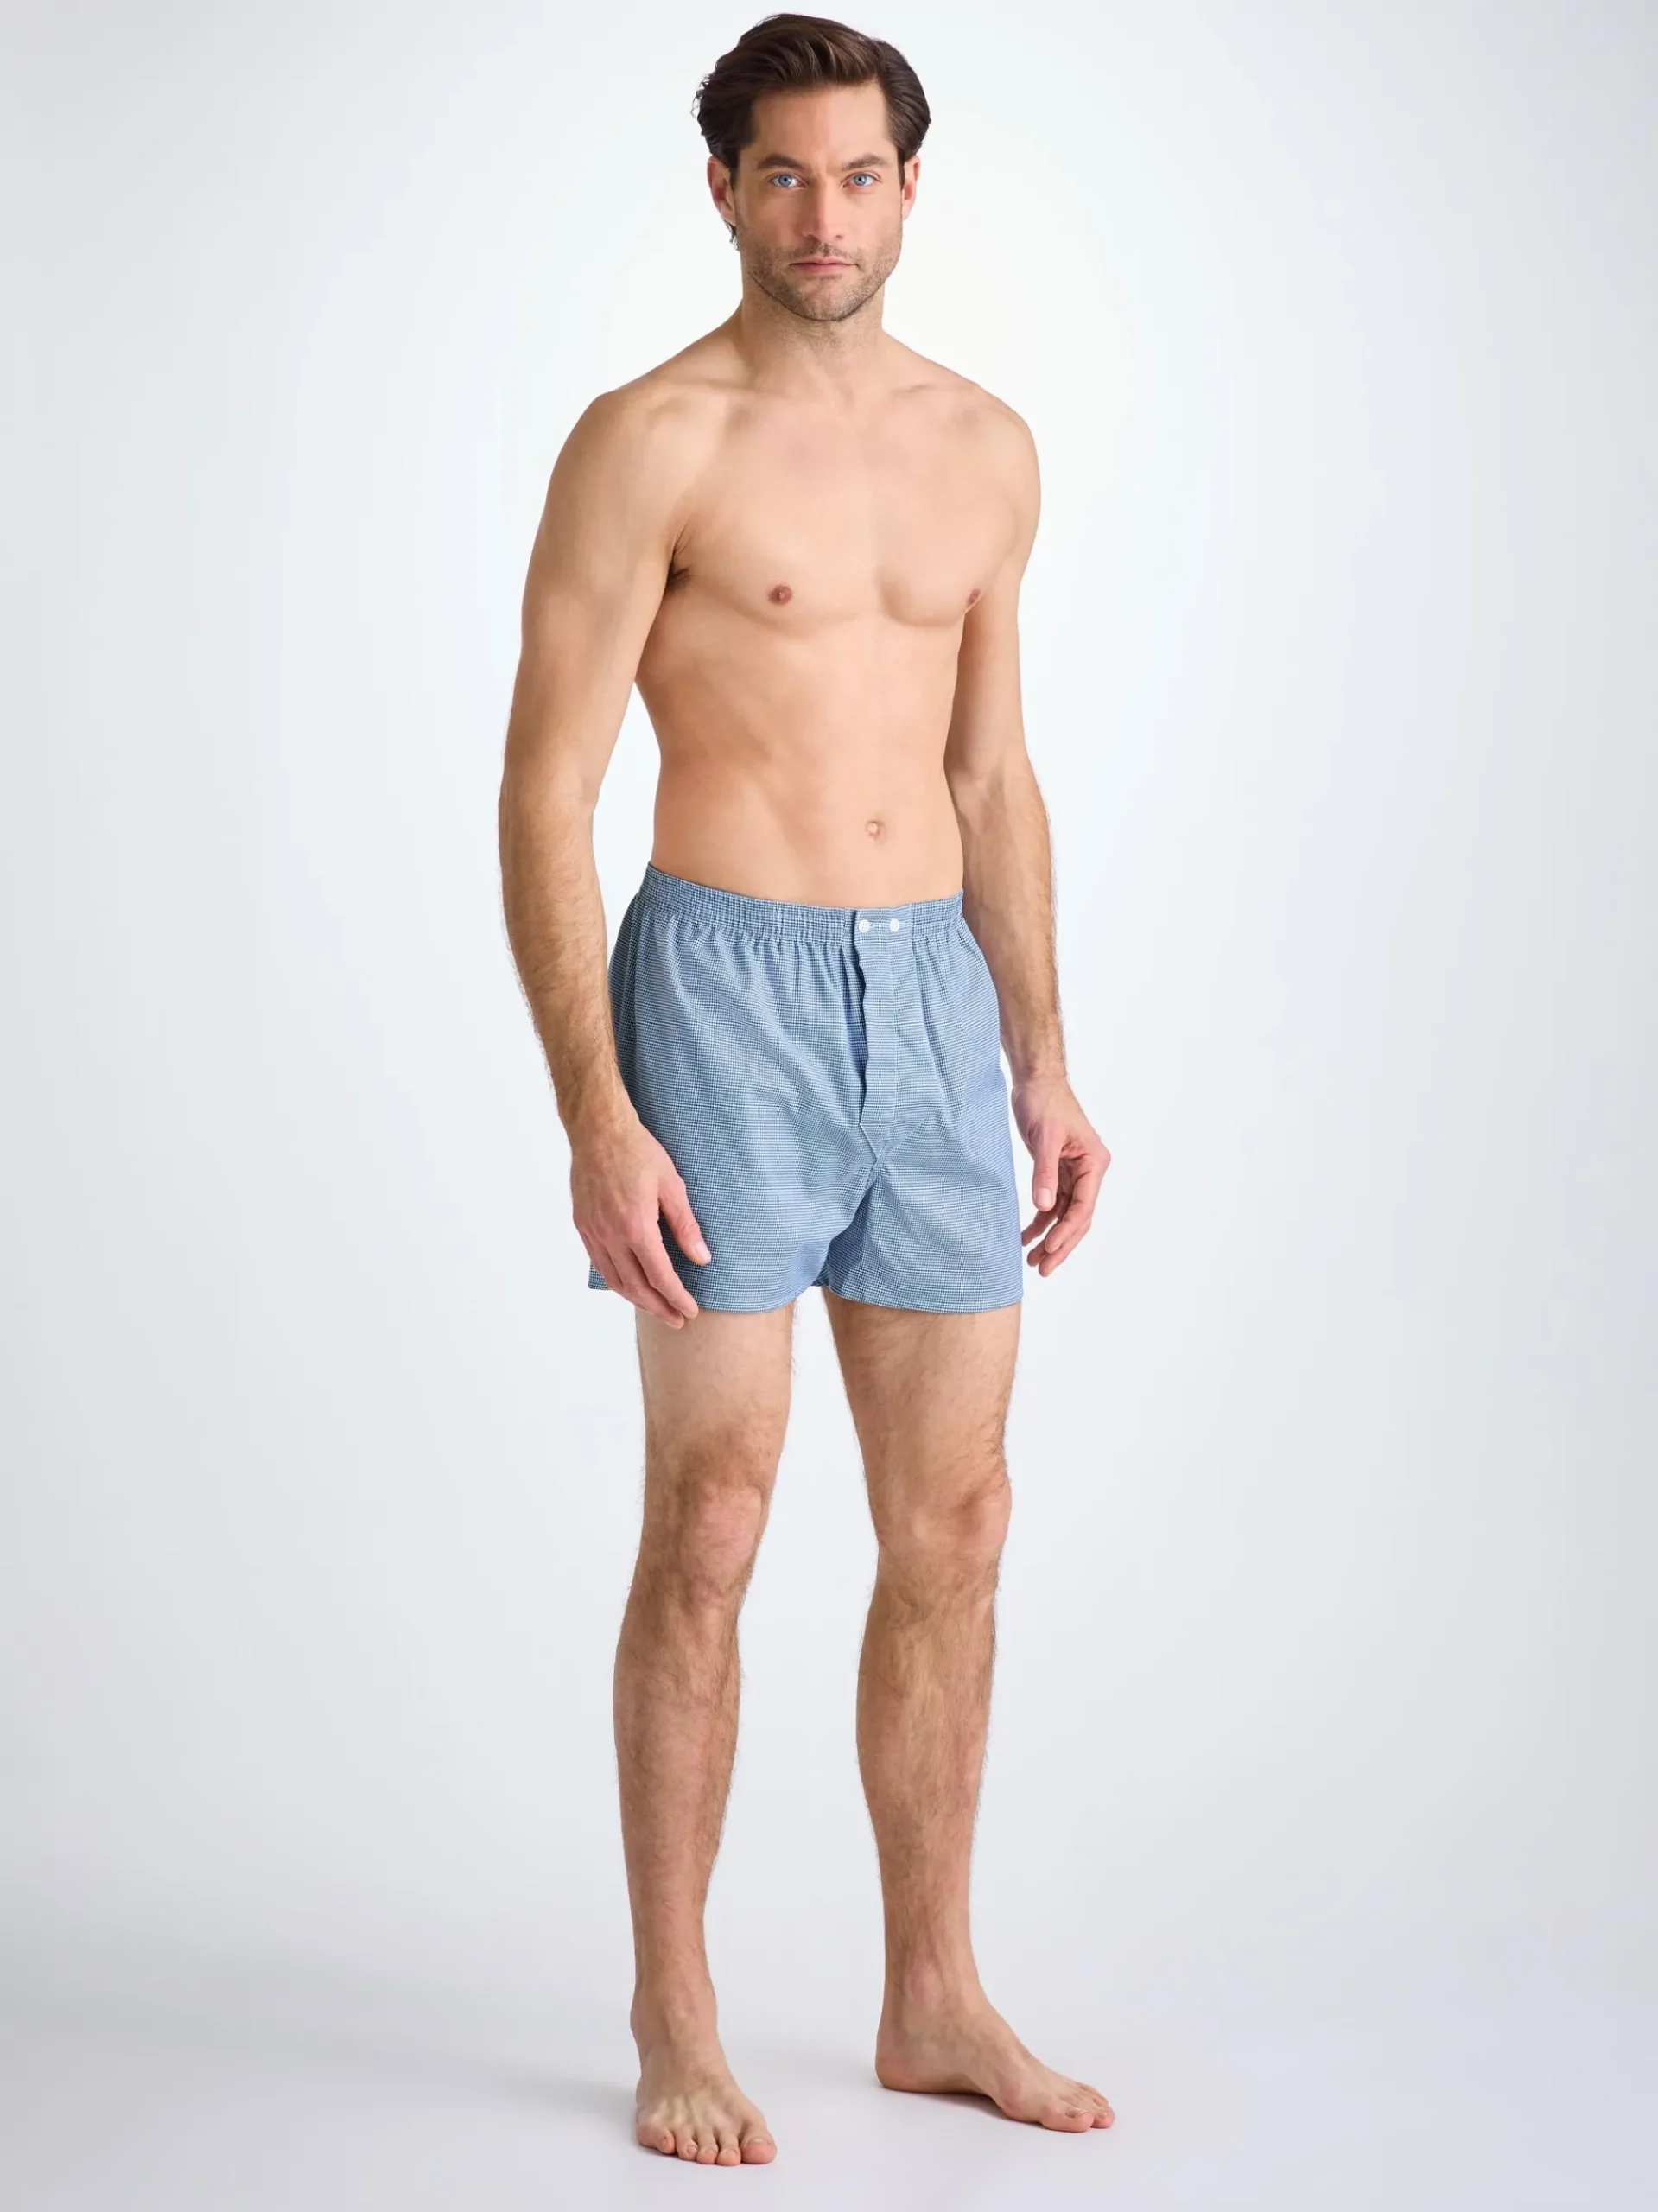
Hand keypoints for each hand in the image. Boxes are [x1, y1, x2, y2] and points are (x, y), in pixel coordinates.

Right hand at [571, 1112, 710, 1326]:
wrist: (598, 1130)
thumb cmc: (638, 1152)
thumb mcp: (672, 1185)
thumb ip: (686, 1226)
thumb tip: (702, 1258)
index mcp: (636, 1226)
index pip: (660, 1276)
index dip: (677, 1297)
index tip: (690, 1311)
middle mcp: (610, 1235)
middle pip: (636, 1286)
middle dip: (659, 1307)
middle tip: (678, 1320)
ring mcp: (593, 1232)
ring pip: (615, 1280)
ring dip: (637, 1300)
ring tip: (657, 1308)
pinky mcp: (582, 1225)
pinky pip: (600, 1264)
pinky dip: (617, 1281)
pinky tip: (630, 1285)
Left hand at [1010, 1076, 1110, 1276]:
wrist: (1036, 1081)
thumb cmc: (1045, 1102)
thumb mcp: (1044, 1138)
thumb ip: (1045, 1173)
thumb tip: (1044, 1206)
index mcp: (1094, 1163)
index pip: (1083, 1207)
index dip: (1066, 1231)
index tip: (1049, 1250)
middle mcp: (1089, 1171)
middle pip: (1077, 1217)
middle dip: (1060, 1244)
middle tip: (1042, 1269)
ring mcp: (1074, 1173)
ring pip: (1064, 1215)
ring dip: (1049, 1237)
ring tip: (1032, 1261)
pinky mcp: (1057, 1171)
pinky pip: (1052, 1204)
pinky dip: (1040, 1221)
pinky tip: (1026, 1237)